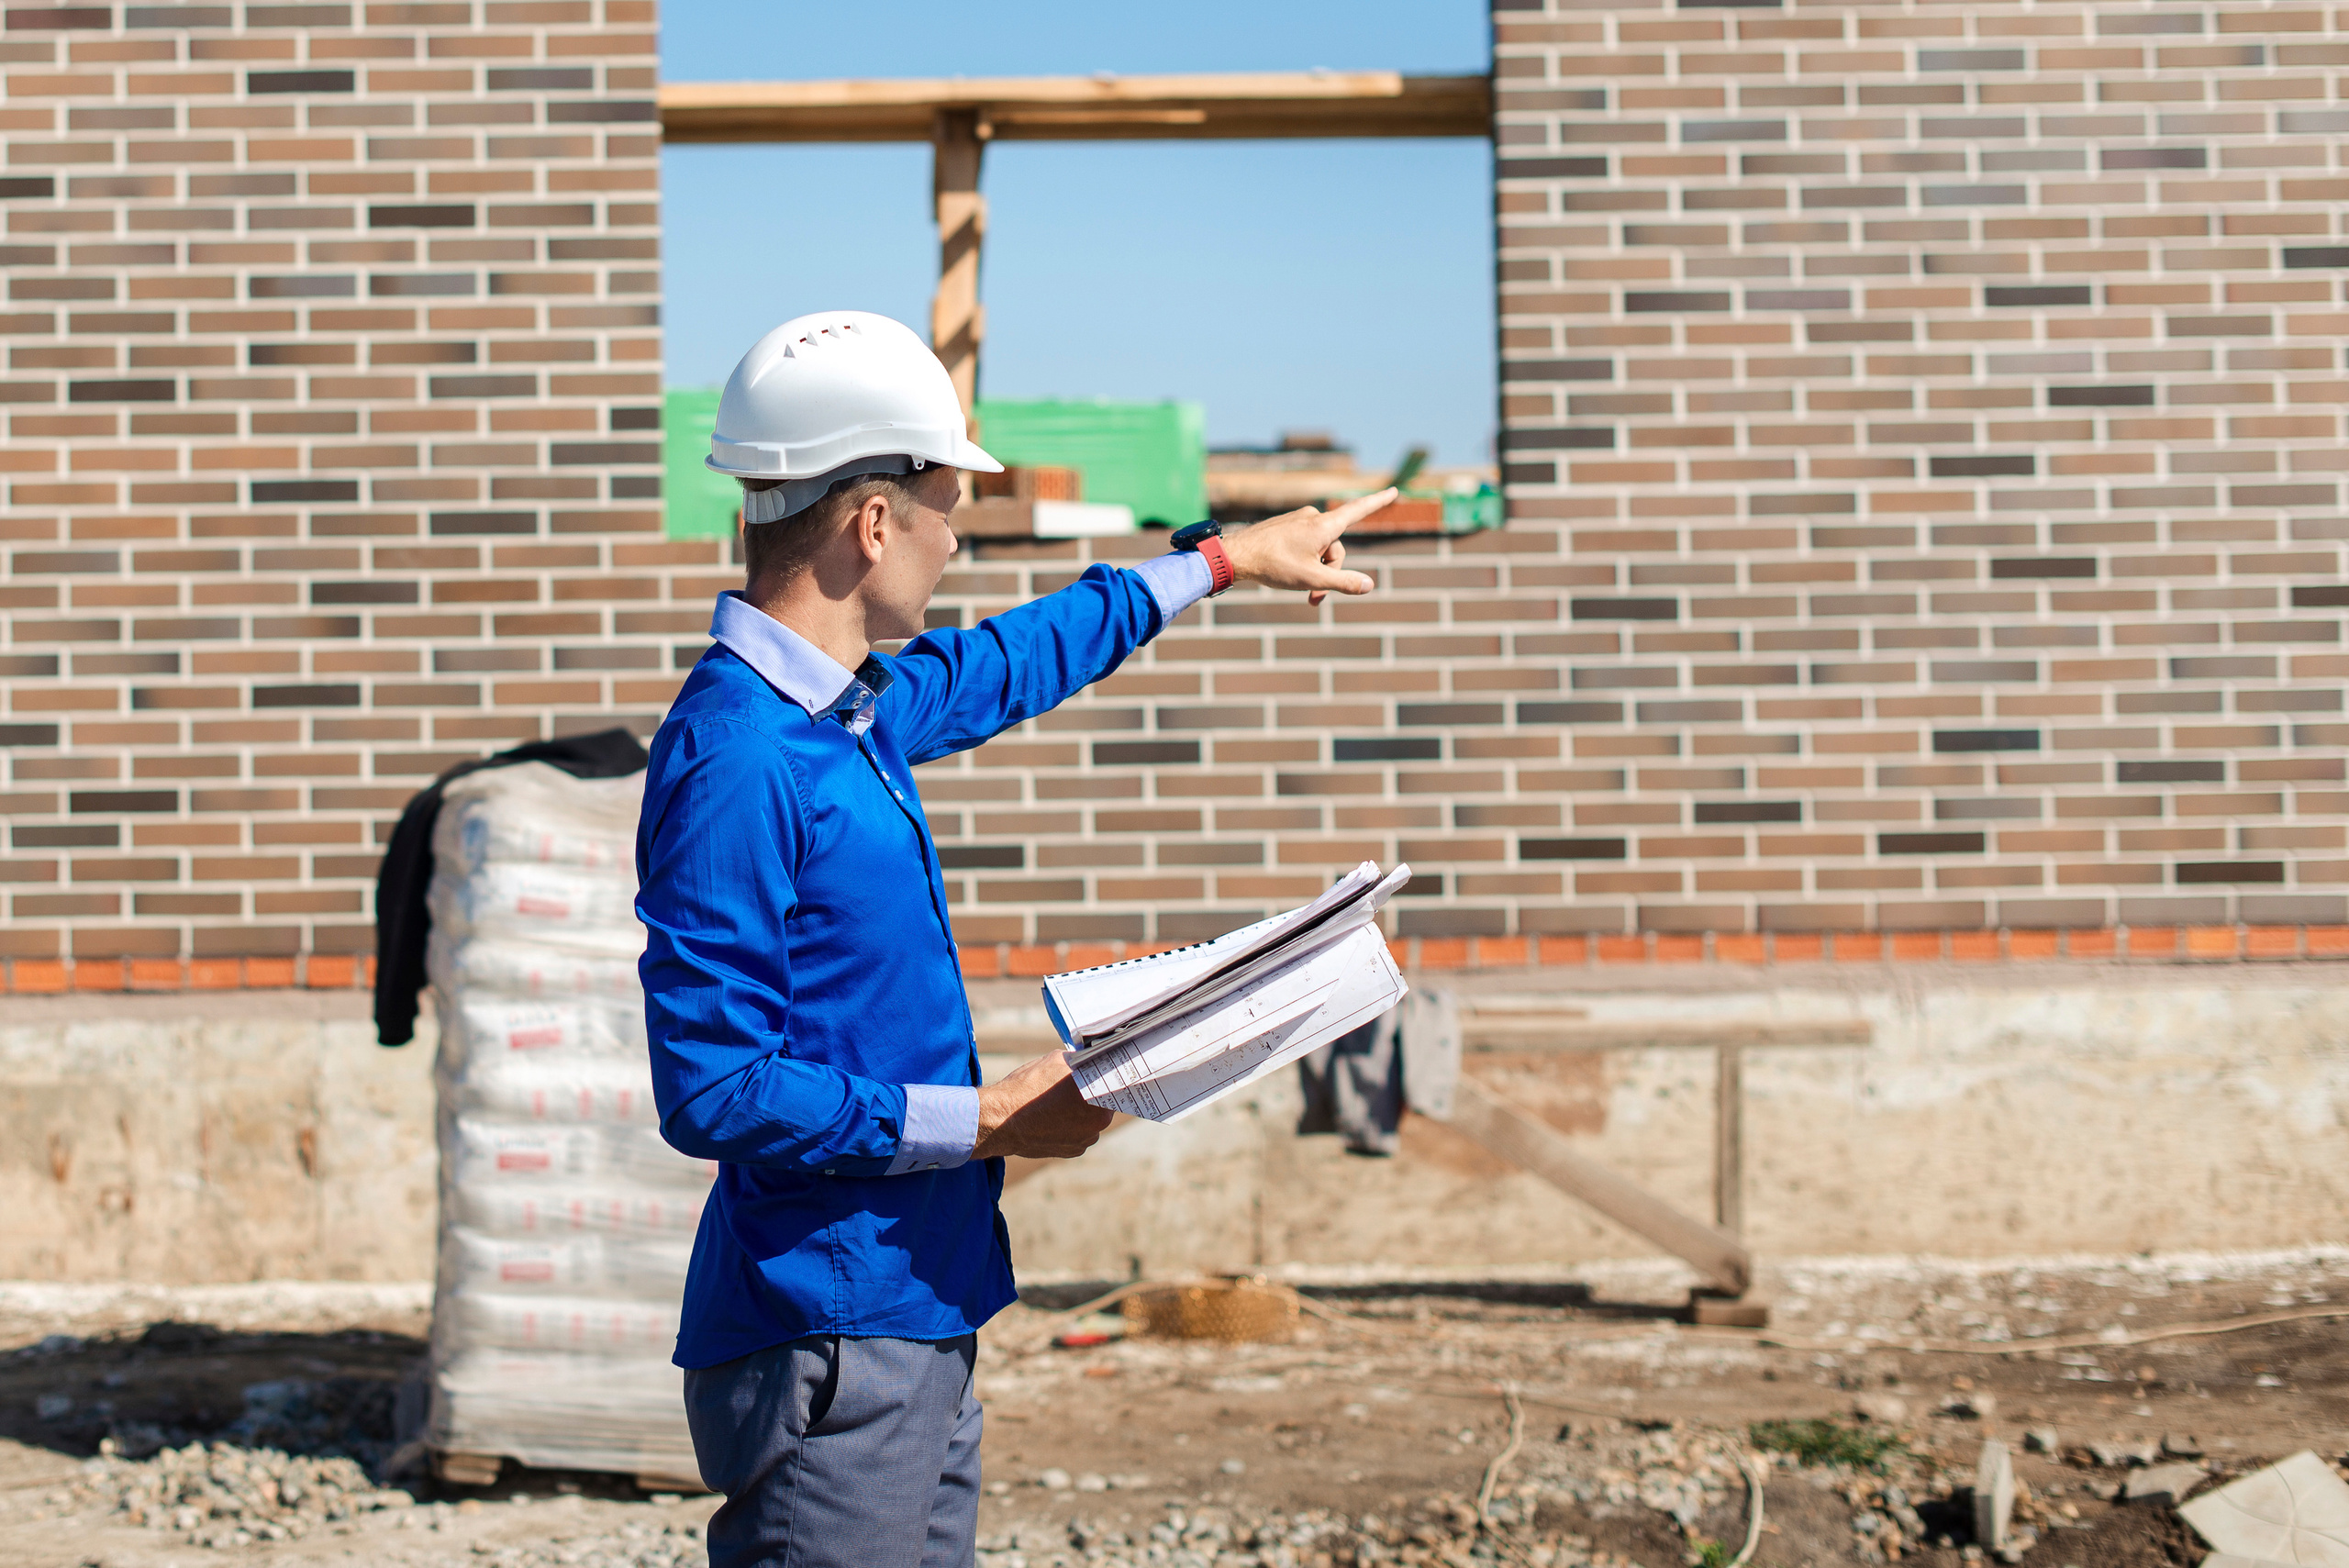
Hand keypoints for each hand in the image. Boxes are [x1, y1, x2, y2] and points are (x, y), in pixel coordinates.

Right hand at [973, 1050, 1114, 1160]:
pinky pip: (1077, 1134)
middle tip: (1074, 1085)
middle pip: (1102, 1103)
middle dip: (1091, 1094)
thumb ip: (1078, 1062)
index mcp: (1099, 1098)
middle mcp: (1098, 1123)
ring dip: (1080, 1112)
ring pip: (1090, 1120)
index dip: (1104, 1075)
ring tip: (1059, 1103)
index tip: (1097, 1071)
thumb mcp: (1056, 1060)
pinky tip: (1052, 1117)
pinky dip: (1069, 1127)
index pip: (1112, 1083)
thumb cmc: (1027, 1088)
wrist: (1001, 1120)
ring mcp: (1085, 1140)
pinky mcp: (1071, 1152)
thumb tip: (1087, 1060)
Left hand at [1222, 487, 1392, 605]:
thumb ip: (1343, 583)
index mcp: (1324, 525)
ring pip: (1319, 549)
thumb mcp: (1313, 579)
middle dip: (1330, 573)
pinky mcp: (1285, 527)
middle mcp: (1313, 517)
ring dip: (1315, 571)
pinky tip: (1287, 573)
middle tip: (1315, 599)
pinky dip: (1303, 562)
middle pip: (1336, 548)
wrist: (1236, 555)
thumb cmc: (1274, 565)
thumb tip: (1369, 585)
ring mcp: (1298, 521)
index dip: (1378, 502)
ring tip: (1301, 590)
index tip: (1394, 491)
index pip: (1359, 510)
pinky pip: (1304, 545)